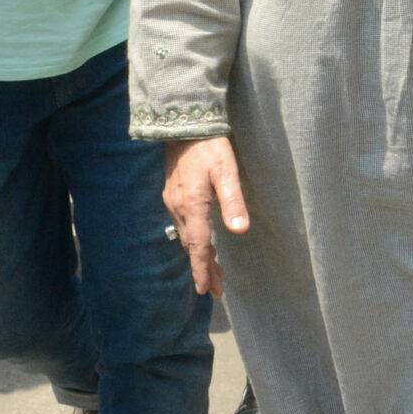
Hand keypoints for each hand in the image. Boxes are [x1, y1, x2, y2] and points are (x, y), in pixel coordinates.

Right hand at [162, 136, 248, 296]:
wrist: (184, 123)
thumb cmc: (210, 145)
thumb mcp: (227, 171)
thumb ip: (233, 200)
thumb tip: (240, 230)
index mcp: (193, 205)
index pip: (200, 246)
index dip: (204, 269)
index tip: (206, 291)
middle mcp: (179, 207)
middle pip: (192, 246)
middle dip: (203, 267)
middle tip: (214, 289)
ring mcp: (172, 200)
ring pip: (186, 235)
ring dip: (198, 254)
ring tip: (211, 270)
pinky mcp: (172, 192)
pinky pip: (182, 223)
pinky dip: (192, 238)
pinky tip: (199, 239)